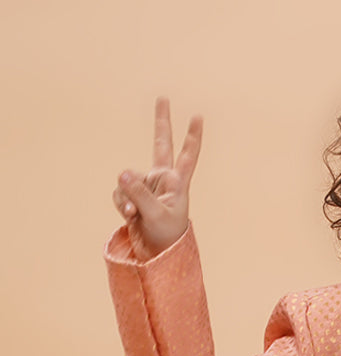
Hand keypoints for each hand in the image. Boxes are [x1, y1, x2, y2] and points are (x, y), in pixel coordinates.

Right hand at [112, 96, 202, 260]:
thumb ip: (140, 194)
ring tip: (134, 213)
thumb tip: (122, 173)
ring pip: (128, 179)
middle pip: (160, 143)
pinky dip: (121, 203)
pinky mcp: (132, 194)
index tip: (198, 117)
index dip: (192, 137)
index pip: (187, 156)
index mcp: (176, 183)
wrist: (157, 251)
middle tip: (163, 98)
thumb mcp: (156, 215)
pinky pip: (119, 192)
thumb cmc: (167, 236)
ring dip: (127, 196)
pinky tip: (129, 215)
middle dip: (162, 121)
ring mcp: (146, 185)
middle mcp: (162, 179)